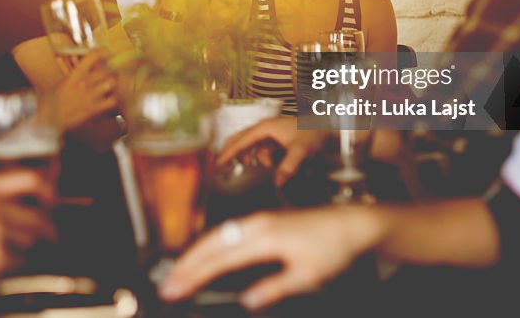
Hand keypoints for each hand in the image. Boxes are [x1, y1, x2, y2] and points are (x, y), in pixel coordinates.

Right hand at [0, 170, 55, 295]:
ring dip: (24, 249)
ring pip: (32, 240)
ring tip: (1, 250)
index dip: (49, 192)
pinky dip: (13, 265)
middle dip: (46, 232)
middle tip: (46, 238)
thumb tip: (39, 196)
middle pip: (40, 217)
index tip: (51, 204)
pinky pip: (21, 261)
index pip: (32, 180)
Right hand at [55, 50, 118, 129]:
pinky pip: (112, 101)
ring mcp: (89, 97)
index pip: (91, 57)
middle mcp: (83, 84)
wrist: (48, 122)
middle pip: (105, 70)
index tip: (106, 52)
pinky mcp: (93, 110)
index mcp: (73, 76)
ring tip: (111, 84)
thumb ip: (66, 73)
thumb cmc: (49, 103)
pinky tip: (110, 99)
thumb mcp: (57, 84)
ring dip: (112, 83)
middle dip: (109, 69)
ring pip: (110, 83)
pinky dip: (113, 99)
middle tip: (111, 70)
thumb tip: (63, 61)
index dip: (101, 52)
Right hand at [159, 207, 384, 310]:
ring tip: (178, 271)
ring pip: (217, 234)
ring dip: (195, 252)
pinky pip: (228, 230)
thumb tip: (247, 301)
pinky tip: (205, 254)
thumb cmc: (333, 246)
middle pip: (211, 243)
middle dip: (186, 264)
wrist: (352, 223)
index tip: (176, 289)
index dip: (194, 275)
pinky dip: (211, 244)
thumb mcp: (307, 276)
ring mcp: (259, 219)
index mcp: (264, 237)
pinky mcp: (264, 219)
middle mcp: (257, 223)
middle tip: (167, 284)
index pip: (220, 259)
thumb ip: (274, 288)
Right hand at [217, 117, 327, 185]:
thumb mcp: (300, 150)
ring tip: (255, 167)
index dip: (228, 152)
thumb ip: (288, 166)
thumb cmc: (313, 132)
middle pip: (240, 139)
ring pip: (251, 146)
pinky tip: (269, 165)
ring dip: (252, 157)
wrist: (326, 124)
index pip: (240, 141)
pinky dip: (261, 157)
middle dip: (232, 152)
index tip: (218, 163)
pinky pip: (261, 148)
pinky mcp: (276, 137)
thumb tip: (277, 182)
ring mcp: (270, 131)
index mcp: (265, 127)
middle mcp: (264, 127)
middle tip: (223, 166)